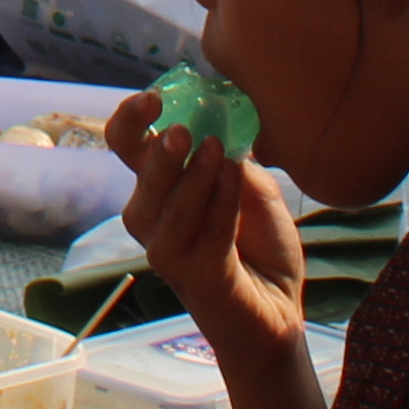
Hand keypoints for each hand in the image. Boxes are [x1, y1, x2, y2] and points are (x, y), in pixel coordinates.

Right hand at [105, 92, 314, 382]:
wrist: (280, 309)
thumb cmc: (261, 249)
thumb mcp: (255, 191)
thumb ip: (236, 162)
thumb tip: (224, 125)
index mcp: (161, 190)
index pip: (128, 150)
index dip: (130, 122)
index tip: (152, 98)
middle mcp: (155, 221)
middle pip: (140, 182)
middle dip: (156, 153)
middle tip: (182, 130)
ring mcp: (171, 254)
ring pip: (165, 212)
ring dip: (190, 178)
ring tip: (214, 149)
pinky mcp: (198, 278)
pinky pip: (204, 235)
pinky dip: (219, 203)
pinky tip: (232, 176)